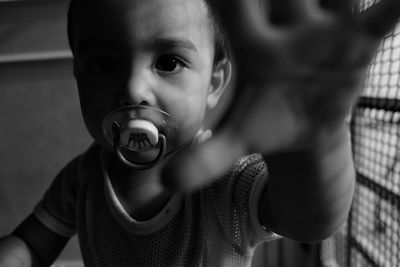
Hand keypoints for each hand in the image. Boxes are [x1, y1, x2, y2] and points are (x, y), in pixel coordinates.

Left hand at [162, 0, 399, 190]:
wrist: (303, 126)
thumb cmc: (266, 126)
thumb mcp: (236, 142)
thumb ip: (204, 159)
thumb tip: (165, 182)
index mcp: (252, 46)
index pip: (232, 5)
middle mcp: (287, 27)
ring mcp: (325, 29)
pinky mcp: (359, 40)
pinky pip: (383, 14)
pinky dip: (394, 4)